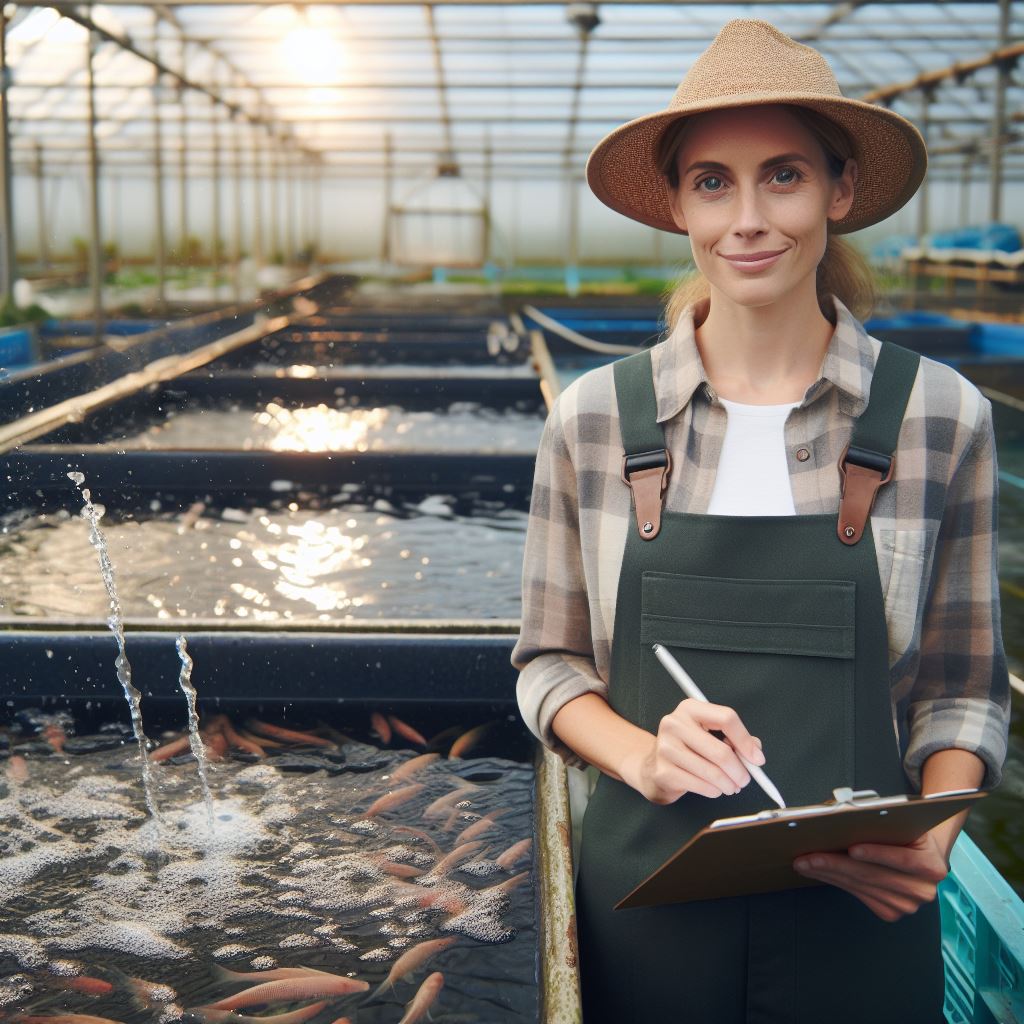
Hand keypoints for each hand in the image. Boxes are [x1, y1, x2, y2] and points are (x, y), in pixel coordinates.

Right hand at [622, 698, 764, 804]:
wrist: (652, 766)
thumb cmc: (688, 749)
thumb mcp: (709, 735)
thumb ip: (735, 740)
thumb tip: (755, 754)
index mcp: (690, 709)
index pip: (726, 718)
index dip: (745, 740)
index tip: (757, 759)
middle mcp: (675, 724)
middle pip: (721, 751)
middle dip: (740, 771)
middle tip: (745, 780)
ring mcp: (666, 748)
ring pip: (713, 772)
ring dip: (729, 784)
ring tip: (731, 786)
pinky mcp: (663, 771)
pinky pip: (701, 786)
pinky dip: (714, 791)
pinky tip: (714, 789)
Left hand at [793, 828, 948, 920]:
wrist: (922, 854)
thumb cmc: (905, 831)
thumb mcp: (902, 822)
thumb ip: (882, 822)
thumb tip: (843, 816)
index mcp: (932, 864)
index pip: (903, 858)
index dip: (876, 853)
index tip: (852, 849)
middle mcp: (923, 890)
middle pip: (873, 875)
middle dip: (836, 864)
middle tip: (808, 856)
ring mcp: (908, 905)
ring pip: (861, 886)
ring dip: (829, 874)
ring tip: (805, 863)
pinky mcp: (891, 912)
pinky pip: (859, 896)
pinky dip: (836, 882)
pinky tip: (819, 872)